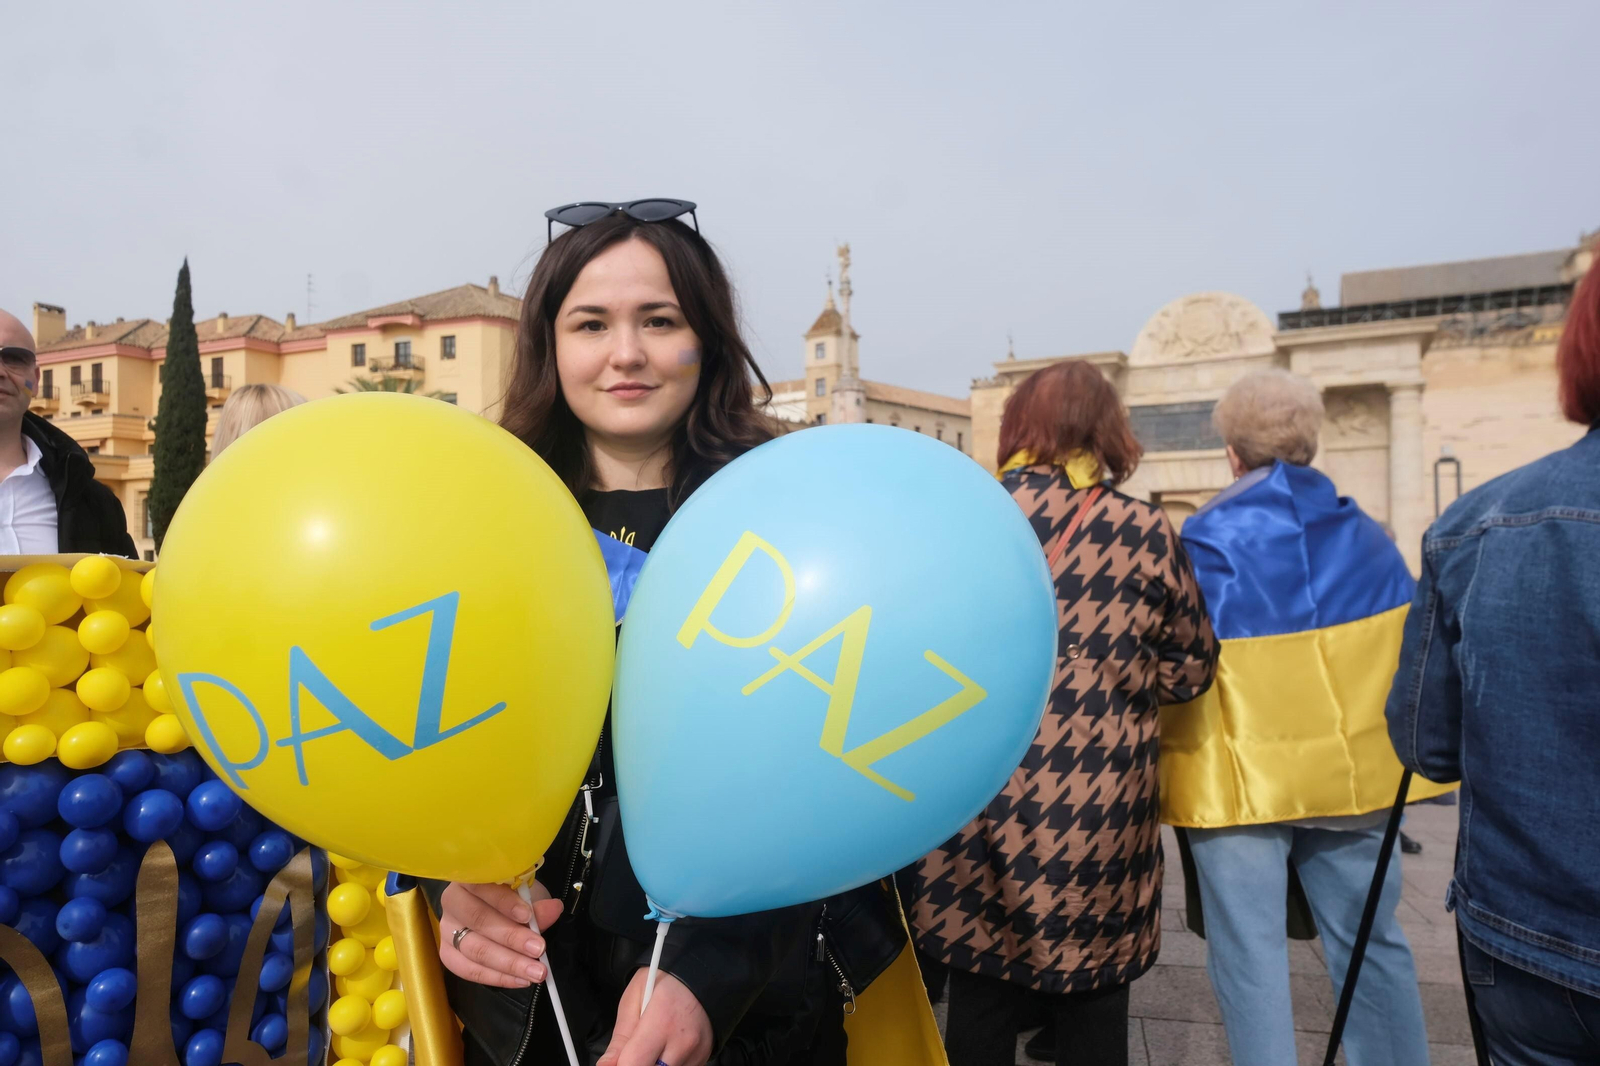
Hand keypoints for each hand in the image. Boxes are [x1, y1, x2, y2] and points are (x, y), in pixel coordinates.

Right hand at [437, 881, 563, 988]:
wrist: (497, 909)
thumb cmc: (511, 896)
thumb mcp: (526, 894)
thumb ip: (536, 904)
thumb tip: (554, 909)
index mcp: (469, 877)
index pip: (481, 887)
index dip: (504, 902)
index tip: (528, 915)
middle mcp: (453, 902)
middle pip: (478, 921)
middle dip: (511, 938)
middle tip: (539, 950)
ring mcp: (447, 930)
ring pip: (474, 950)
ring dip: (508, 963)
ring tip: (535, 971)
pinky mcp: (448, 954)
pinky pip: (469, 970)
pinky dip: (497, 977)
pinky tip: (520, 980)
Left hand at [597, 968, 713, 1065]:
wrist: (703, 976)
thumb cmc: (667, 983)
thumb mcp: (635, 998)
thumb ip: (620, 1038)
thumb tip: (606, 1065)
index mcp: (661, 1021)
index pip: (633, 1063)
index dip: (620, 1065)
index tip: (618, 1060)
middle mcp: (682, 1042)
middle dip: (638, 1064)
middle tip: (636, 1051)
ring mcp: (696, 1054)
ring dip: (654, 1064)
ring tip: (652, 1047)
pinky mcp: (703, 1059)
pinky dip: (668, 1064)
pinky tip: (666, 1050)